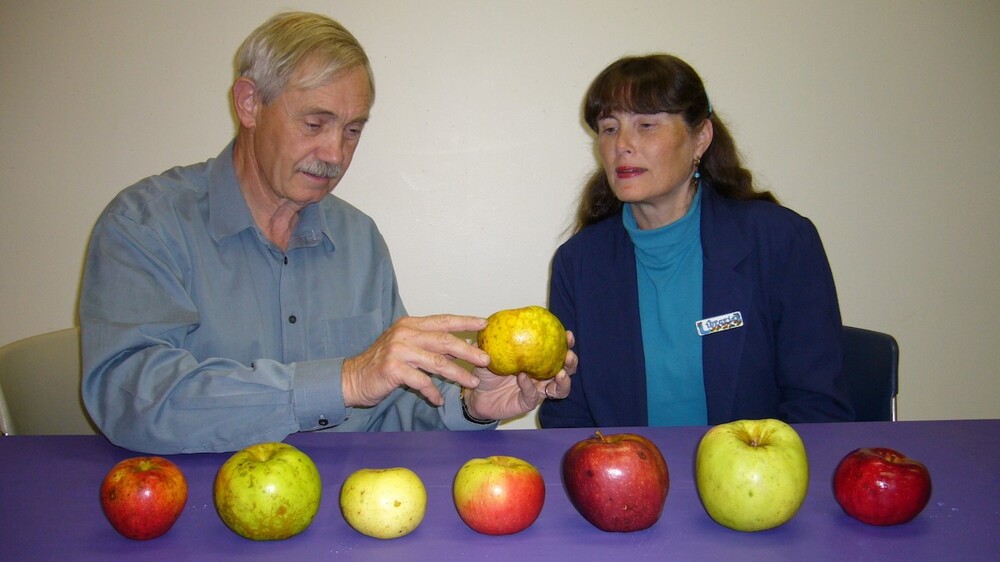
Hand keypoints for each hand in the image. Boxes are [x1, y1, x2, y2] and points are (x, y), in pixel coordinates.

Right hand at [342, 315, 489, 407]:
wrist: (352, 378)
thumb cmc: (383, 364)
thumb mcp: (407, 347)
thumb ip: (429, 344)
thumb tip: (462, 345)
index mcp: (410, 324)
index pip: (443, 320)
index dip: (465, 321)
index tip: (484, 323)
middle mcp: (405, 333)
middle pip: (444, 341)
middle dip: (468, 351)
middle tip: (485, 360)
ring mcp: (398, 350)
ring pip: (436, 362)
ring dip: (457, 374)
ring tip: (472, 383)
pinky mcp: (393, 369)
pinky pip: (421, 381)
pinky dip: (432, 392)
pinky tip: (439, 400)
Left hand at [464, 331, 576, 420]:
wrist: (475, 395)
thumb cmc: (486, 372)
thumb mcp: (490, 352)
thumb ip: (494, 339)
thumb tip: (491, 321)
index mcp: (537, 361)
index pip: (557, 351)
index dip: (566, 343)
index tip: (568, 334)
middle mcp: (541, 376)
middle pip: (566, 370)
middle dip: (571, 362)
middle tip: (569, 355)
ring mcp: (536, 390)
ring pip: (559, 389)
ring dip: (564, 381)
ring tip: (561, 374)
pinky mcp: (527, 403)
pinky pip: (532, 395)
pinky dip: (529, 386)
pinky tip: (523, 377)